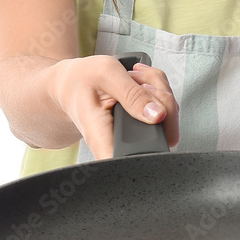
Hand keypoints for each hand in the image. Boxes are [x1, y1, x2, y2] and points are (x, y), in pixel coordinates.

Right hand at [48, 55, 179, 158]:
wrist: (71, 83)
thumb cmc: (81, 80)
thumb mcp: (105, 75)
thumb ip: (132, 94)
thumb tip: (158, 115)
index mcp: (103, 138)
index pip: (131, 164)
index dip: (153, 150)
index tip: (152, 121)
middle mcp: (121, 142)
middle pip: (164, 131)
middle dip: (161, 98)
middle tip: (139, 82)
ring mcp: (135, 136)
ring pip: (169, 115)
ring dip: (159, 89)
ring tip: (135, 79)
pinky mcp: (144, 126)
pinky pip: (165, 107)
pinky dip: (158, 88)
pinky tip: (140, 82)